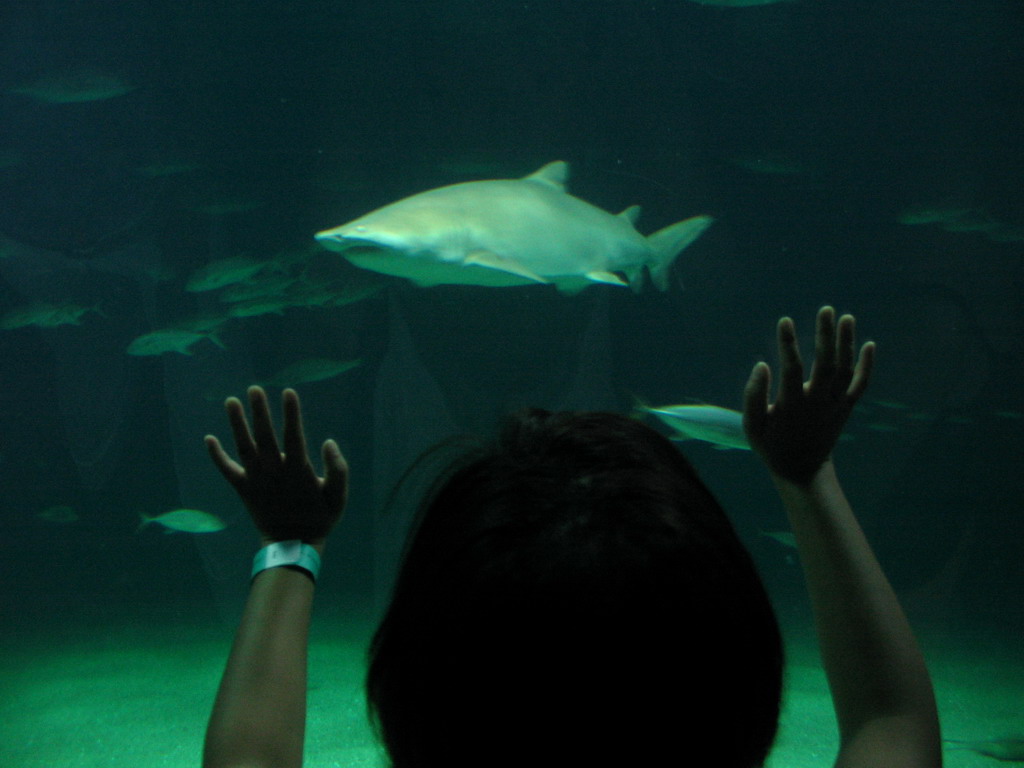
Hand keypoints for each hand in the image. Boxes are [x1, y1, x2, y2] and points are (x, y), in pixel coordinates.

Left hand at [205, 386, 347, 546]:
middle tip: (254, 389)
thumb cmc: (320, 518)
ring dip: (236, 424)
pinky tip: (208, 438)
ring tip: (230, 401)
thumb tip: (329, 442)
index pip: (293, 435)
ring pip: (243, 447)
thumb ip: (338, 469)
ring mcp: (256, 480)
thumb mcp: (339, 496)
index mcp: (298, 470)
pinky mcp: (243, 490)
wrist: (293, 545)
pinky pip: (227, 470)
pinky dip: (216, 456)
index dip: (291, 414)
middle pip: (264, 436)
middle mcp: (274, 471)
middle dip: (259, 412)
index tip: (288, 392)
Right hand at [742, 306, 874, 484]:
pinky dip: (867, 366)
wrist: (802, 470)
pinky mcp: (845, 409)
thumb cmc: (772, 445)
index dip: (788, 345)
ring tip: (846, 317)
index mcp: (792, 406)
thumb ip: (753, 396)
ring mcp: (834, 406)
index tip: (785, 321)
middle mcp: (817, 403)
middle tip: (826, 310)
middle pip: (826, 364)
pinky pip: (859, 385)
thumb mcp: (752, 427)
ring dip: (847, 343)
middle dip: (826, 336)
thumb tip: (762, 364)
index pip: (792, 369)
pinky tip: (870, 344)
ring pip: (844, 370)